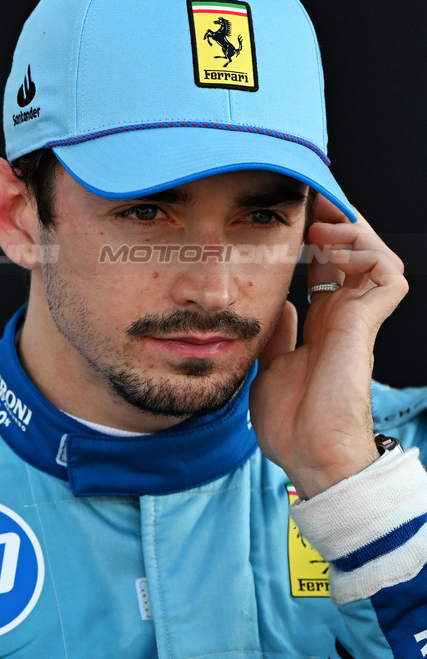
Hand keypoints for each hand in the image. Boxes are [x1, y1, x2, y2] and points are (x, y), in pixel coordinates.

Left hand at [249, 196, 407, 498]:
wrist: (308, 455)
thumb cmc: (290, 422)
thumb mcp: (271, 366)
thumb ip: (278, 335)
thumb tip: (279, 305)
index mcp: (321, 323)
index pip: (324, 265)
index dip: (312, 237)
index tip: (289, 215)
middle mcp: (343, 316)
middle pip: (353, 251)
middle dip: (334, 221)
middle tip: (308, 203)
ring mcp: (358, 319)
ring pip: (376, 255)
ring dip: (350, 232)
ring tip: (320, 226)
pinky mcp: (367, 325)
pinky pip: (387, 275)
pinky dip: (365, 254)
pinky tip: (334, 252)